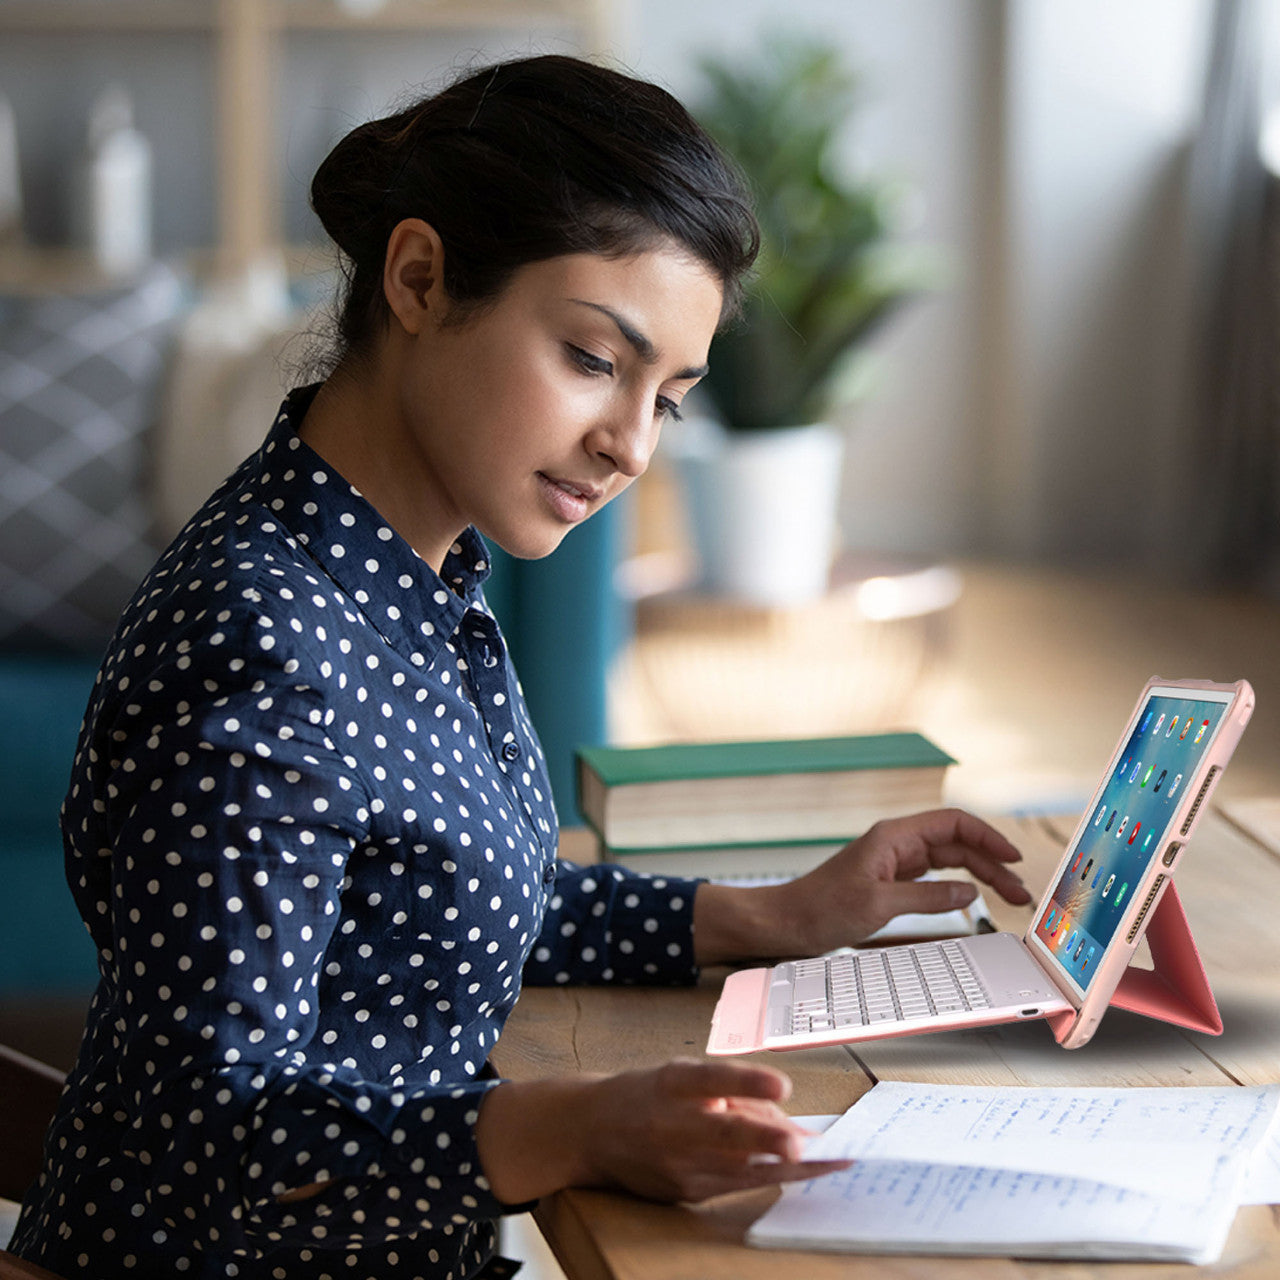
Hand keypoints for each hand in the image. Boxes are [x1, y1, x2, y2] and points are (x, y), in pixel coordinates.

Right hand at [476, 1060, 848, 1204]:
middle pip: (726, 1135)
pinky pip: (734, 1184)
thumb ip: (731, 1092)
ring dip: (787, 1167)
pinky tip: (799, 1170)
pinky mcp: (683, 1193)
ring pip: (739, 1169)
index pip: (712, 1079)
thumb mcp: (682, 1076)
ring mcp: (677, 1165)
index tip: (782, 1084)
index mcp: (672, 1083)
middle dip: (769, 1142)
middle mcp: (672, 1124)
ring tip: (829, 1162)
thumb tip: (787, 1121)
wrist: (589, 1132)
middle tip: (806, 1145)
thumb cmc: (645, 1096)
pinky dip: (769, 1176)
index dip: (748, 1081)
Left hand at [695, 807, 1032, 963]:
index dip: (987, 837)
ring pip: (948, 861)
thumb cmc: (820, 910)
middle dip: (991, 862)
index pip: (952, 824)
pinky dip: (956, 886)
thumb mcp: (878, 905)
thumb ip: (927, 896)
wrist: (786, 922)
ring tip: (1007, 897)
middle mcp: (895, 844)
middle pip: (956, 843)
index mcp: (893, 837)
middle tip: (1019, 892)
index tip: (1013, 858)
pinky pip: (933, 877)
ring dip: (979, 875)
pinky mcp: (889, 882)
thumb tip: (969, 891)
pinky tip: (973, 899)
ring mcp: (893, 862)